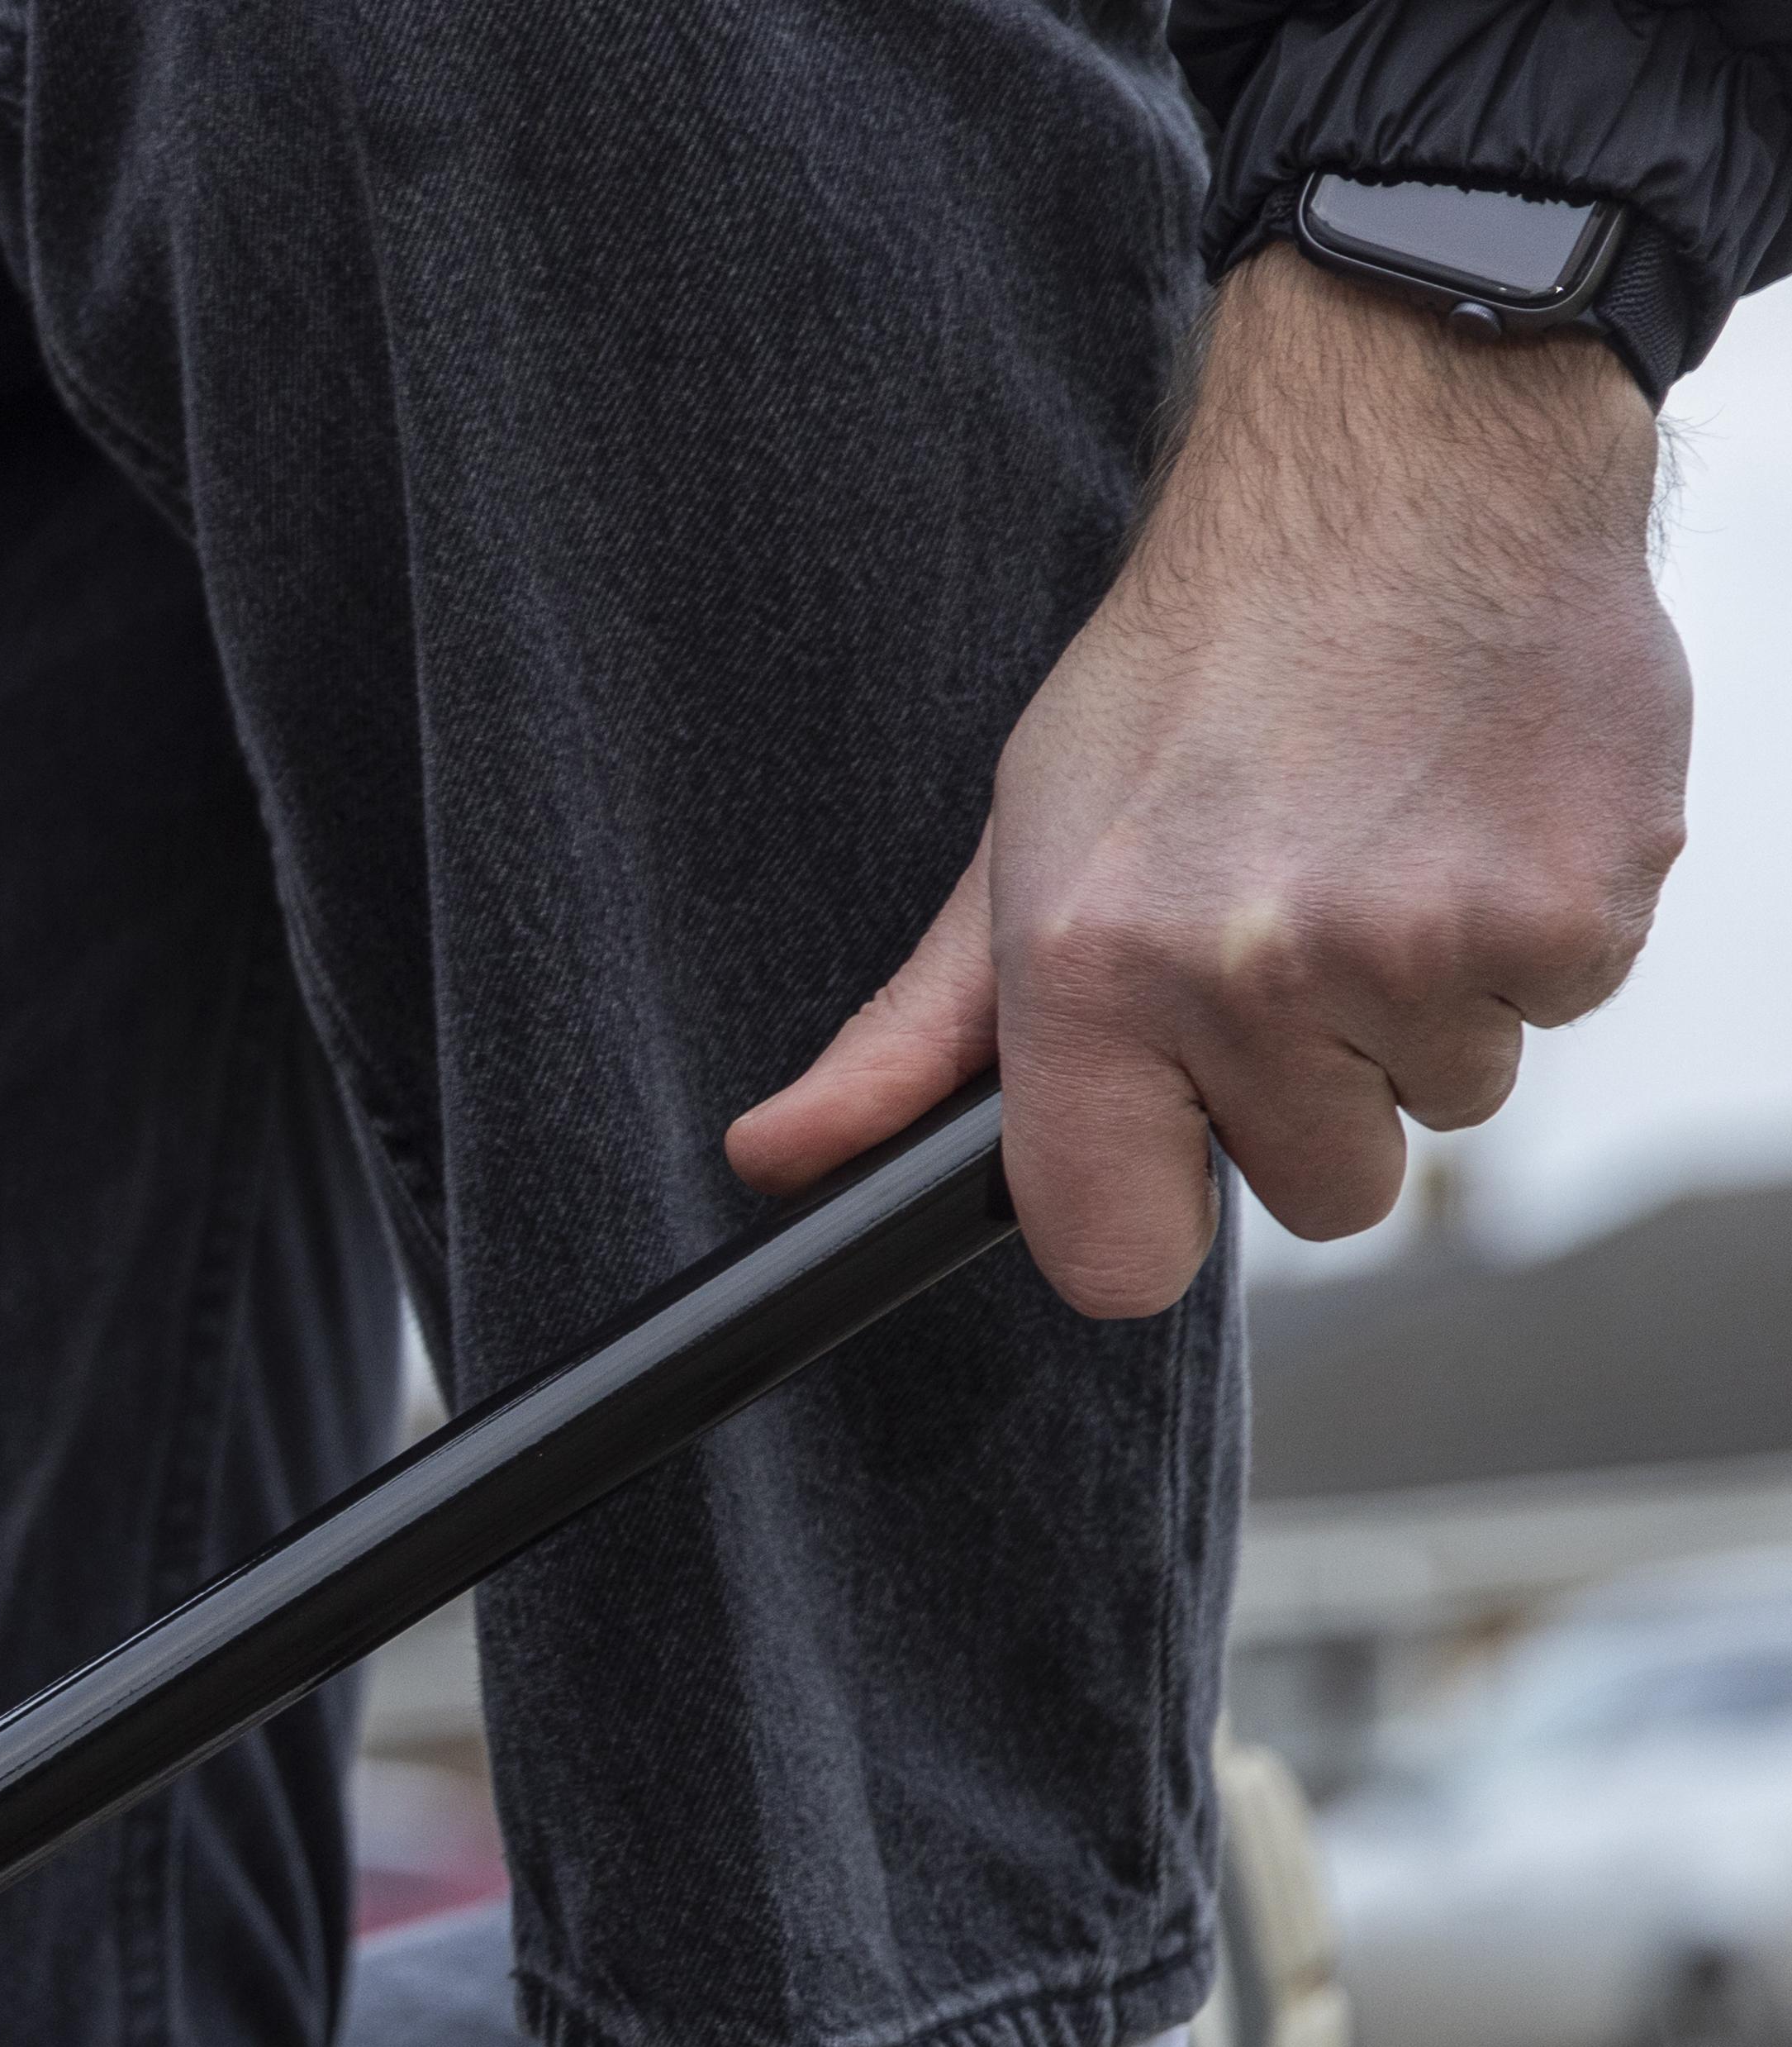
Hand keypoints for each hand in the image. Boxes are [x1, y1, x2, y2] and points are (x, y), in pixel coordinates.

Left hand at [734, 248, 1683, 1314]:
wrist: (1401, 477)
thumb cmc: (1201, 664)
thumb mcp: (1017, 843)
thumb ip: (911, 1035)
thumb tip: (779, 1157)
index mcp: (1097, 974)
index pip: (1116, 1258)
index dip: (1150, 1221)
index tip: (1169, 1158)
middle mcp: (1256, 975)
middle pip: (1324, 1192)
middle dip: (1318, 1092)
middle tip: (1296, 933)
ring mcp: (1429, 952)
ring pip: (1449, 1100)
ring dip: (1425, 1008)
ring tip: (1386, 851)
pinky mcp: (1577, 913)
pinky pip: (1555, 1011)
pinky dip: (1530, 939)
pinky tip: (1474, 820)